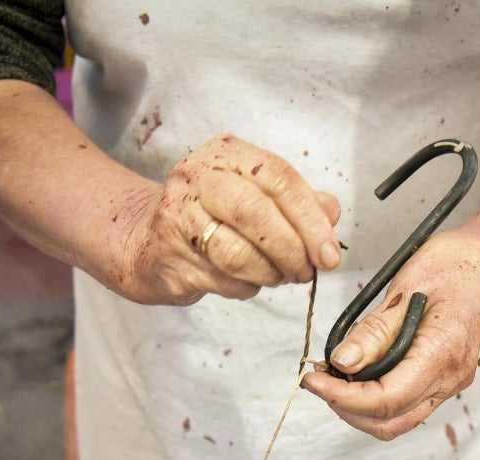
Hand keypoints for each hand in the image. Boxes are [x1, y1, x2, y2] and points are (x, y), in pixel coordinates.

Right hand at [107, 134, 341, 304]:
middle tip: (307, 271)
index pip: (279, 179)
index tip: (329, 252)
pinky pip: (223, 280)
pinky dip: (247, 286)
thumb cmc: (211, 217)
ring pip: (238, 253)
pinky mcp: (171, 255)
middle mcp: (197, 177)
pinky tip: (248, 280)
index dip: (310, 220)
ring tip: (279, 275)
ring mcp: (178, 216)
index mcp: (227, 153)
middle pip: (256, 214)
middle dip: (291, 250)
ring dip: (270, 273)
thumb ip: (298, 201)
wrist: (148, 242)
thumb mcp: (257, 196)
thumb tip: (331, 213)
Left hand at [302, 227, 479, 438]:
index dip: (342, 396)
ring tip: (334, 377)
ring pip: (395, 422)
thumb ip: (373, 331)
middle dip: (346, 406)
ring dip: (357, 408)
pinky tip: (356, 376)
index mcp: (444, 352)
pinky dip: (373, 401)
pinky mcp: (441, 385)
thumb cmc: (450, 268)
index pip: (386, 399)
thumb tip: (341, 363)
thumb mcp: (403, 289)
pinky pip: (403, 408)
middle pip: (389, 420)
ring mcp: (449, 386)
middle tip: (319, 378)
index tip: (313, 380)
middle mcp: (450, 378)